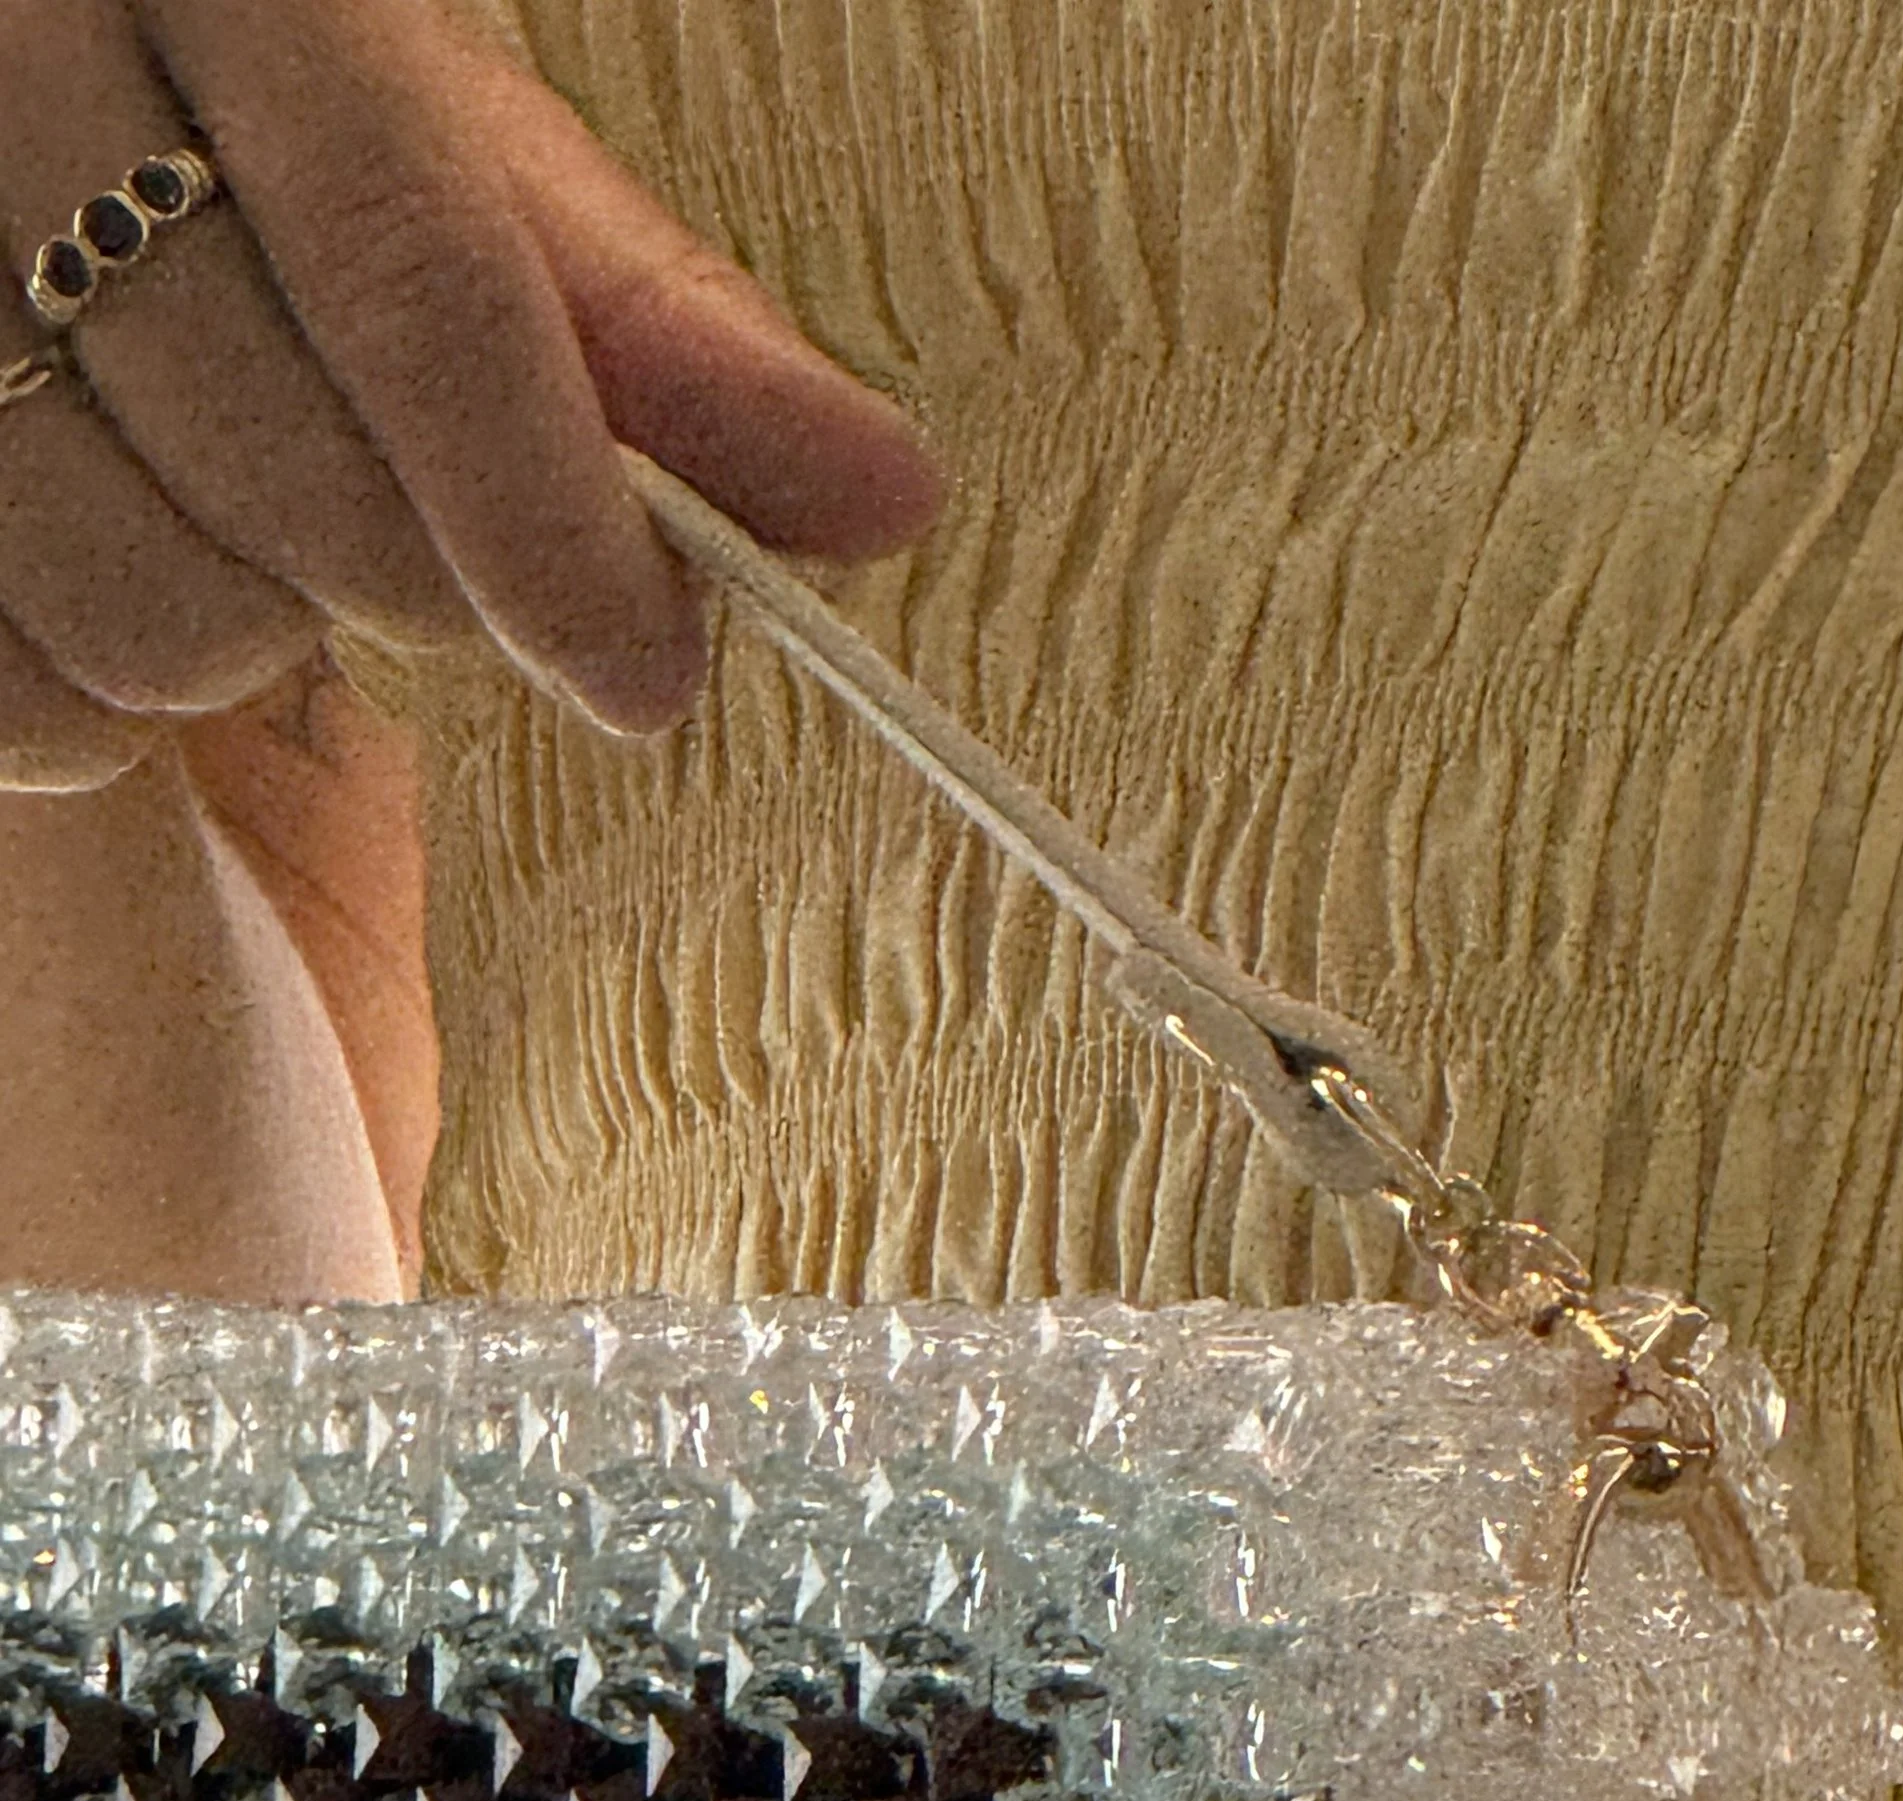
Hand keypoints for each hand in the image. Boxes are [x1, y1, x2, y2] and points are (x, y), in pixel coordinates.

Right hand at [0, 0, 945, 788]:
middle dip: (421, 583)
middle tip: (412, 528)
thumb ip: (658, 331)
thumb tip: (881, 498)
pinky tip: (111, 561)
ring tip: (228, 507)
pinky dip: (93, 701)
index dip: (555, 521)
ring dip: (247, 640)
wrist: (11, 87)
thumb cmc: (249, 130)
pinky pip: (17, 694)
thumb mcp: (454, 162)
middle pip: (309, 487)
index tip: (653, 670)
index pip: (420, 285)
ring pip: (152, 611)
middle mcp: (13, 62)